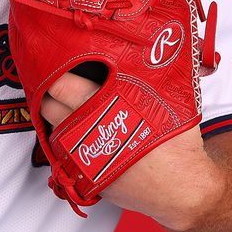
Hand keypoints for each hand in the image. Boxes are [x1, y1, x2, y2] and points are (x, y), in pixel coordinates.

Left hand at [40, 71, 224, 230]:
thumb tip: (158, 40)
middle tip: (58, 80)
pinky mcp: (84, 176)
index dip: (55, 70)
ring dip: (57, 116)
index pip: (60, 84)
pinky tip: (81, 130)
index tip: (55, 61)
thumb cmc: (178, 145)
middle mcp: (86, 133)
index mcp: (103, 109)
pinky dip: (66, 139)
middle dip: (51, 92)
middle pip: (48, 105)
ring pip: (52, 128)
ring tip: (69, 105)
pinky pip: (62, 152)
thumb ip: (154, 71)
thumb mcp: (170, 99)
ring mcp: (82, 158)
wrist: (183, 191)